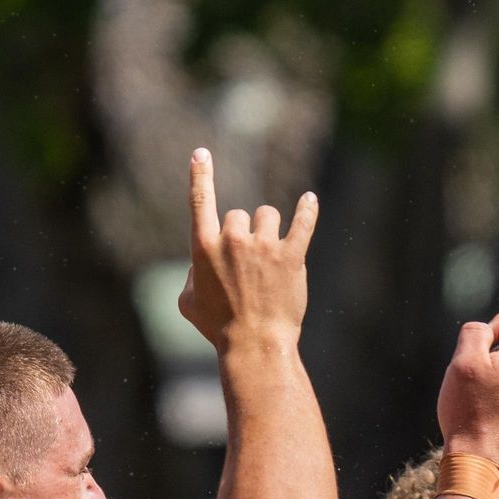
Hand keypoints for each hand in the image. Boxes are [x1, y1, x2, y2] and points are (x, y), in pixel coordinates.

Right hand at [178, 148, 317, 350]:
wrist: (254, 344)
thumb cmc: (218, 328)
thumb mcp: (188, 302)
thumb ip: (191, 275)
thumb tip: (202, 265)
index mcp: (203, 247)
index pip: (200, 201)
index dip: (200, 174)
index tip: (201, 153)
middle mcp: (233, 240)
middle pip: (240, 214)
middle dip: (244, 233)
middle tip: (250, 264)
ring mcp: (264, 246)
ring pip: (268, 215)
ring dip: (269, 229)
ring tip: (271, 256)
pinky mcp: (292, 256)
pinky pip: (303, 223)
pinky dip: (308, 210)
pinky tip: (310, 200)